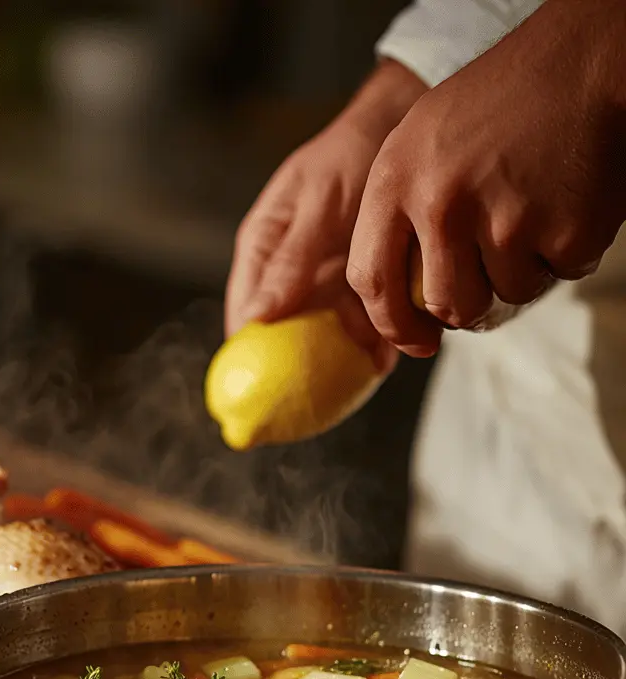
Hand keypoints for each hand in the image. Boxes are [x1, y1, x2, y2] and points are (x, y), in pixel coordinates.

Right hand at [225, 59, 426, 368]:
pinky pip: (363, 327)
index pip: (244, 317)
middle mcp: (290, 276)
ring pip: (325, 339)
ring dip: (343, 358)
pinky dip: (374, 344)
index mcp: (263, 253)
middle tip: (313, 402)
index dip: (246, 361)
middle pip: (283, 339)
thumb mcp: (317, 203)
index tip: (257, 396)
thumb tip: (256, 319)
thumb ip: (290, 260)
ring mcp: (325, 284)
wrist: (404, 126)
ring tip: (365, 371)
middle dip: (299, 371)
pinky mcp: (362, 288)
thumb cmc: (351, 155)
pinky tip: (389, 359)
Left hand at [347, 0, 625, 356]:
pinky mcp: (562, 231)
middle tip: (486, 279)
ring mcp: (504, 219)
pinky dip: (563, 254)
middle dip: (466, 308)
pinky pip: (555, 276)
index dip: (392, 324)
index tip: (414, 341)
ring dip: (518, 276)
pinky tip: (562, 206)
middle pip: (444, 305)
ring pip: (503, 298)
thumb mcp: (418, 145)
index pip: (371, 281)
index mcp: (395, 182)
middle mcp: (441, 203)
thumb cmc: (496, 105)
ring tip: (527, 219)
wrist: (583, 60)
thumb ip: (395, 216)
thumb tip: (389, 307)